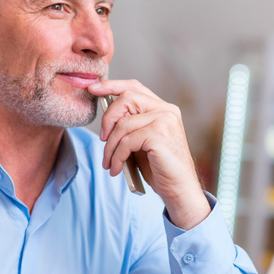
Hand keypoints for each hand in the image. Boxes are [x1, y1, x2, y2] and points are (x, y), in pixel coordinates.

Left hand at [89, 79, 210, 229]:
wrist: (180, 188)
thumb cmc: (160, 167)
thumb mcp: (142, 141)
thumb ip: (131, 125)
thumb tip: (107, 118)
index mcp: (163, 108)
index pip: (134, 87)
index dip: (111, 85)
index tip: (93, 89)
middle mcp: (166, 110)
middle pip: (126, 98)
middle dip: (107, 118)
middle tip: (102, 139)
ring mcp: (164, 121)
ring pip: (123, 124)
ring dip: (110, 147)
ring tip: (108, 163)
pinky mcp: (159, 135)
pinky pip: (126, 142)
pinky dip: (116, 157)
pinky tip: (116, 168)